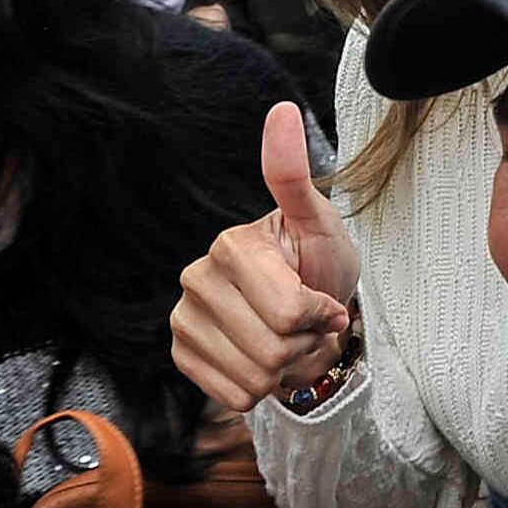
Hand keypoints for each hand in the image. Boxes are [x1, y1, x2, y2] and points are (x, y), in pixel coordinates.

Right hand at [167, 103, 363, 415]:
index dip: (322, 316)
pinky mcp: (182, 354)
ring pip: (254, 379)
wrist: (305, 307)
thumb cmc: (317, 260)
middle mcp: (197, 279)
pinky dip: (262, 387)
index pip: (290, 313)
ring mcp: (184, 319)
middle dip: (305, 345)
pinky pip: (233, 396)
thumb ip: (295, 175)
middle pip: (272, 350)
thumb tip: (281, 111)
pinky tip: (265, 358)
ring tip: (289, 339)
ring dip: (287, 368)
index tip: (325, 299)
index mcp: (231, 246)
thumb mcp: (319, 221)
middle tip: (308, 324)